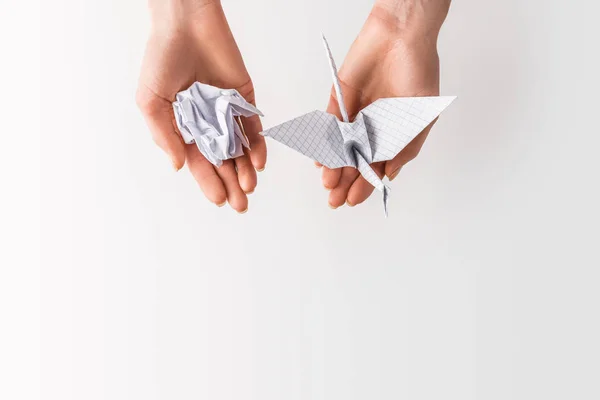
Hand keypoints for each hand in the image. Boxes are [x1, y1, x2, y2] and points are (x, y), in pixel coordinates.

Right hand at [136, 0, 265, 212]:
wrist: (186, 23)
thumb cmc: (161, 57)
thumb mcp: (151, 99)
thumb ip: (164, 133)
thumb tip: (178, 166)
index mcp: (184, 127)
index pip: (199, 161)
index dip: (208, 181)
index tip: (218, 200)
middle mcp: (208, 123)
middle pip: (223, 160)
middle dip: (231, 183)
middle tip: (240, 204)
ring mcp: (228, 111)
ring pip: (240, 147)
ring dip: (245, 168)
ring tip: (249, 187)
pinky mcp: (245, 97)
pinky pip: (253, 125)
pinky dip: (257, 144)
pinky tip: (259, 161)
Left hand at [321, 0, 450, 208]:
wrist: (402, 34)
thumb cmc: (419, 71)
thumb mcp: (421, 116)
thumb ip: (405, 147)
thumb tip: (389, 175)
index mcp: (393, 133)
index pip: (376, 165)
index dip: (365, 185)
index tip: (353, 200)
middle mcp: (372, 127)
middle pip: (355, 160)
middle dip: (345, 181)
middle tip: (335, 200)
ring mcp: (355, 113)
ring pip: (340, 146)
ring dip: (334, 166)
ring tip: (329, 183)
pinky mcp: (339, 98)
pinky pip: (329, 124)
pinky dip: (325, 142)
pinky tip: (320, 159)